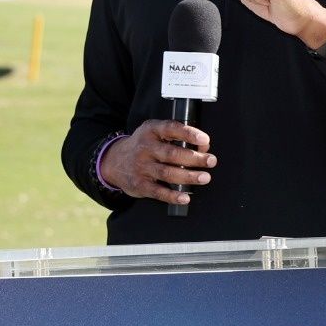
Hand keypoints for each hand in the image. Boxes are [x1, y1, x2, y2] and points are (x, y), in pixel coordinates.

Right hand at [103, 120, 217, 209]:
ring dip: (188, 176)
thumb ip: (178, 137)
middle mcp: (145, 148)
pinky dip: (173, 196)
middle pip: (172, 154)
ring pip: (167, 173)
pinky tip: (185, 197)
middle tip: (210, 161)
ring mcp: (141, 167)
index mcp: (150, 131)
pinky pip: (158, 192)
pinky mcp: (140, 184)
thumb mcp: (155, 134)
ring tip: (204, 177)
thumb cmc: (143, 146)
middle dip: (194, 158)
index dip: (188, 133)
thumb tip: (203, 147)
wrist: (114, 161)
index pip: (170, 129)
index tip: (204, 139)